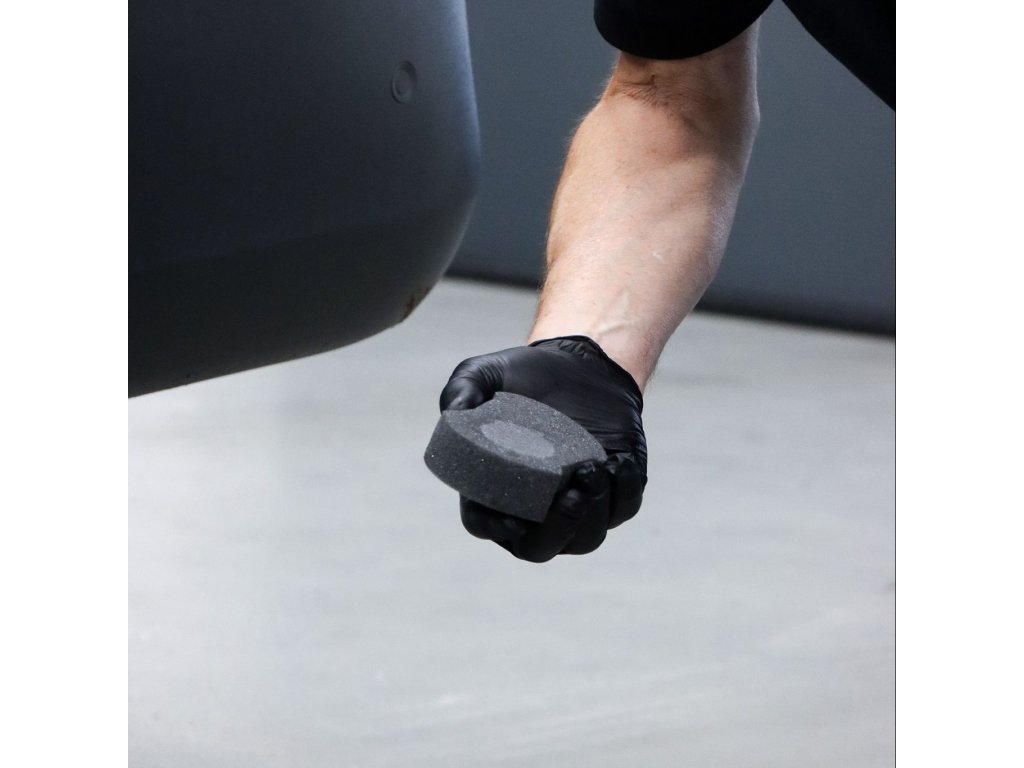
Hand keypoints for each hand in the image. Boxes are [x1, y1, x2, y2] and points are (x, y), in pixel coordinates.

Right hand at [439, 335, 646, 561]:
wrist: (576, 364)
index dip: (495, 529)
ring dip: (591, 516)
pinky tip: (620, 462)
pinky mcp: (612, 492)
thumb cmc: (523, 376)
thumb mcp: (483, 373)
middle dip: (556, 532)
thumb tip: (453, 414)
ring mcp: (574, 503)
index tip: (512, 520)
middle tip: (570, 496)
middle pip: (539, 548)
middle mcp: (533, 507)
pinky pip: (622, 509)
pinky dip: (624, 492)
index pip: (485, 524)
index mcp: (494, 489)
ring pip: (585, 538)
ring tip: (593, 471)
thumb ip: (461, 390)